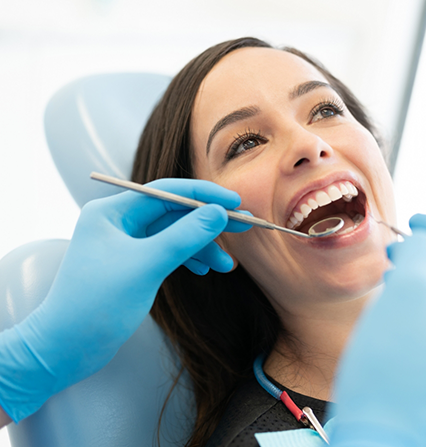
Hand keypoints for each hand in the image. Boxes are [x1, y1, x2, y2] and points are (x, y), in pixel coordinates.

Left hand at [0, 179, 249, 422]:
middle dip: (208, 222)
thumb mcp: (147, 266)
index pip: (166, 191)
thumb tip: (219, 213)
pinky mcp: (131, 265)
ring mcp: (125, 244)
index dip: (204, 195)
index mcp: (112, 212)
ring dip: (201, 246)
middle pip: (173, 212)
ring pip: (174, 235)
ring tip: (228, 265)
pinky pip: (167, 252)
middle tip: (244, 226)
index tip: (235, 202)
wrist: (64, 350)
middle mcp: (118, 222)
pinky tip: (204, 270)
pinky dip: (188, 259)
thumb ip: (185, 236)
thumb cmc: (95, 305)